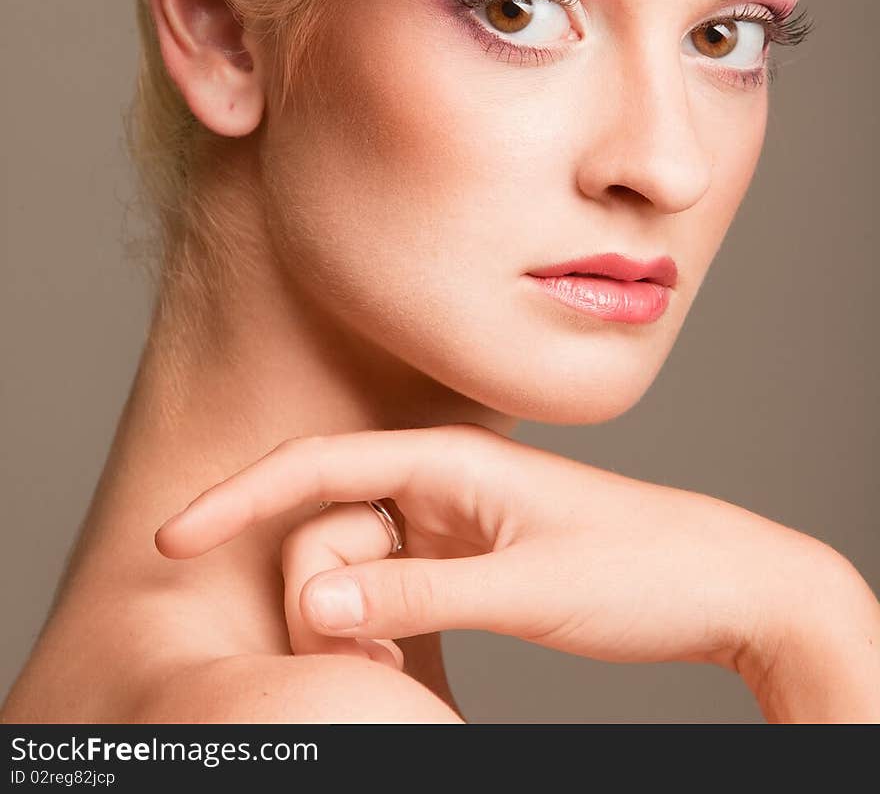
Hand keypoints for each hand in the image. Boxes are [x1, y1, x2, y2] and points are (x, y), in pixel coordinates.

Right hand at [153, 423, 843, 695]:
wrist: (725, 583)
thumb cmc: (639, 569)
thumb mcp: (525, 589)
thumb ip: (413, 594)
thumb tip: (305, 600)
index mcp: (452, 460)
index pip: (319, 466)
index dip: (237, 497)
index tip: (171, 535)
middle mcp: (444, 481)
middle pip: (327, 524)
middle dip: (315, 591)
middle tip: (362, 663)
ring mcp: (454, 521)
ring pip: (354, 561)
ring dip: (348, 618)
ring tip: (393, 671)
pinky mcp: (468, 558)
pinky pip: (389, 586)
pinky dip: (376, 626)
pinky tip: (394, 662)